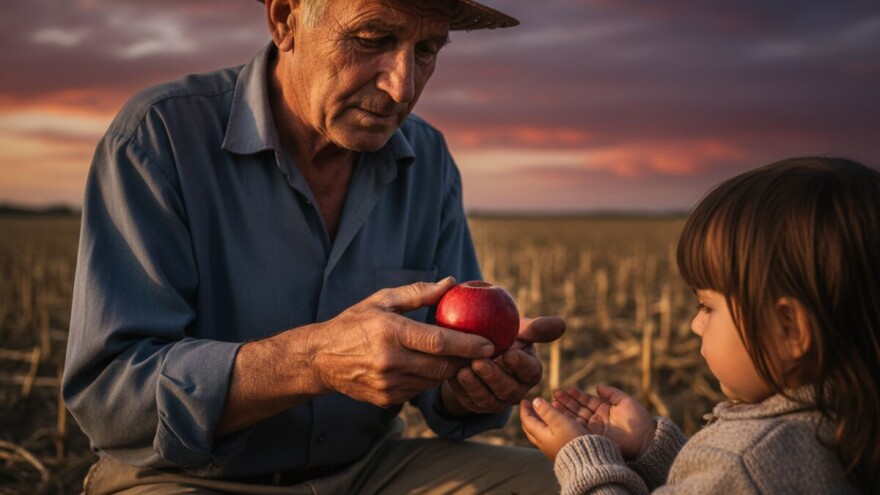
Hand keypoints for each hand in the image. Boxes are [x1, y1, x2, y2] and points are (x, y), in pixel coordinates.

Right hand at [308, 277, 494, 406]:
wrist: (320, 359)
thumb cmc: (355, 323)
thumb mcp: (383, 299)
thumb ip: (419, 293)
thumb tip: (451, 282)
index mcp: (391, 332)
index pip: (439, 342)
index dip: (468, 345)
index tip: (489, 343)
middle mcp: (390, 361)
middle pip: (442, 366)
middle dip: (465, 361)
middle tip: (480, 352)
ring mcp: (388, 384)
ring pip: (433, 380)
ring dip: (447, 370)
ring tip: (454, 357)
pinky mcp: (387, 399)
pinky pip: (419, 390)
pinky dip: (427, 378)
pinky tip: (424, 366)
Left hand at [440, 316, 565, 414]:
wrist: (479, 346)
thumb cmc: (504, 334)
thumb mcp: (518, 328)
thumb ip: (536, 328)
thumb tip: (562, 324)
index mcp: (530, 371)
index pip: (530, 370)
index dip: (520, 364)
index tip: (509, 353)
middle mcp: (517, 390)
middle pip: (508, 389)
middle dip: (493, 377)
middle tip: (479, 362)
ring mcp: (497, 401)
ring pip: (488, 399)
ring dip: (475, 385)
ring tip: (463, 370)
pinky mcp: (478, 405)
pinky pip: (469, 401)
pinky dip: (460, 389)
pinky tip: (452, 375)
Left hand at [520, 397, 587, 460]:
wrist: (585, 460)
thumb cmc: (572, 439)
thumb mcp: (559, 422)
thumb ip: (547, 411)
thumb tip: (535, 401)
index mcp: (540, 435)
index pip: (527, 420)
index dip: (525, 409)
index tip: (524, 400)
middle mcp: (542, 443)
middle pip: (530, 428)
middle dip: (528, 416)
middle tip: (529, 407)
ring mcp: (550, 448)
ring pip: (538, 433)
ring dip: (537, 422)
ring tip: (540, 413)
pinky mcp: (558, 450)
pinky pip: (546, 437)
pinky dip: (545, 427)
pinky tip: (552, 425)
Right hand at [552, 384, 655, 459]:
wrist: (646, 441)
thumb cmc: (639, 420)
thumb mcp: (625, 402)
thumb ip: (612, 393)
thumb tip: (598, 387)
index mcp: (605, 410)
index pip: (587, 401)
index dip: (576, 395)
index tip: (566, 389)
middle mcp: (598, 420)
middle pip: (579, 409)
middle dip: (566, 401)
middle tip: (554, 394)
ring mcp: (595, 429)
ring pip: (576, 418)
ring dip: (565, 411)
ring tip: (553, 403)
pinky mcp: (593, 438)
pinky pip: (579, 428)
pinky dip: (569, 422)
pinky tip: (560, 415)